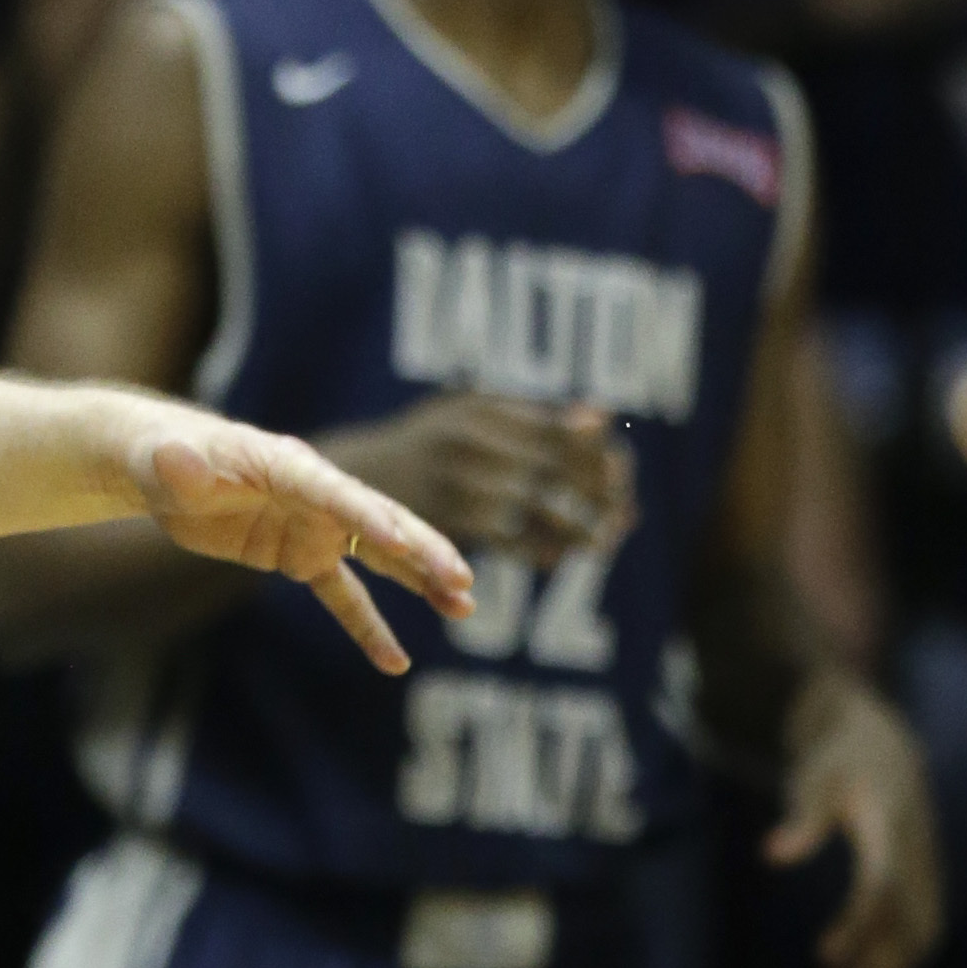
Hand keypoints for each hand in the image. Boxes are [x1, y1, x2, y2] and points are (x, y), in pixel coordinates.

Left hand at [121, 402, 474, 674]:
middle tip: (464, 579)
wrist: (161, 466)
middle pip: (377, 521)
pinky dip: (368, 627)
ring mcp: (313, 526)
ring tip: (464, 606)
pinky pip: (343, 595)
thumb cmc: (162, 454)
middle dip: (421, 549)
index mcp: (286, 464)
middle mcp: (313, 493)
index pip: (334, 493)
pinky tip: (395, 662)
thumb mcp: (161, 459)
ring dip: (420, 580)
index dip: (367, 517)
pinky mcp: (301, 556)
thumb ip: (174, 465)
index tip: (405, 542)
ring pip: (378, 557)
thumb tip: (176, 463)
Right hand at [329, 392, 631, 559]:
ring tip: (603, 541)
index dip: (597, 455)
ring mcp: (453, 483)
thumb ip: (530, 416)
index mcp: (479, 410)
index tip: (620, 473)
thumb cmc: (423, 447)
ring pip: (537, 509)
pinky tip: (556, 557)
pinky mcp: (443, 523)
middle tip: (624, 514)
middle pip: (554, 467)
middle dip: (597, 494)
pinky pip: (507, 542)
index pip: (558, 429)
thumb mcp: (466, 414)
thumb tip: (602, 416)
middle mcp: (467, 443)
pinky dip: (539, 551)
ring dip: (579, 528)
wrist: (342, 478)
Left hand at [768, 670, 945, 967]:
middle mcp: (918, 856)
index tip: (823, 956)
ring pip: (919, 939)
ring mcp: (928, 872)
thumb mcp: (815, 777)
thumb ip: (801, 817)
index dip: (857, 924)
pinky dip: (893, 966)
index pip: (881, 886)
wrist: (885, 747)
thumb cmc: (840, 762)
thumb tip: (771, 855)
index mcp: (891, 826)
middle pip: (908, 927)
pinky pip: (918, 935)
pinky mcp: (926, 885)